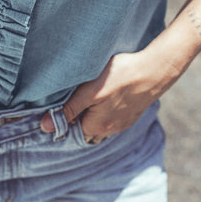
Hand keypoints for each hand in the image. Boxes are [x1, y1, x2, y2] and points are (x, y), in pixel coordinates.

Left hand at [40, 46, 182, 142]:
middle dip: (78, 116)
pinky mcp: (131, 113)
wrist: (155, 70)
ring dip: (93, 112)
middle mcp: (109, 130)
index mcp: (96, 127)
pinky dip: (106, 109)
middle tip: (76, 94)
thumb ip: (68, 109)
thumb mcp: (89, 91)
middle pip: (85, 128)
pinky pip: (112, 116)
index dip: (63, 116)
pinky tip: (108, 93)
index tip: (61, 100)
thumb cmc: (121, 77)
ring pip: (100, 122)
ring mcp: (122, 123)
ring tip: (91, 93)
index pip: (71, 129)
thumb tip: (45, 127)